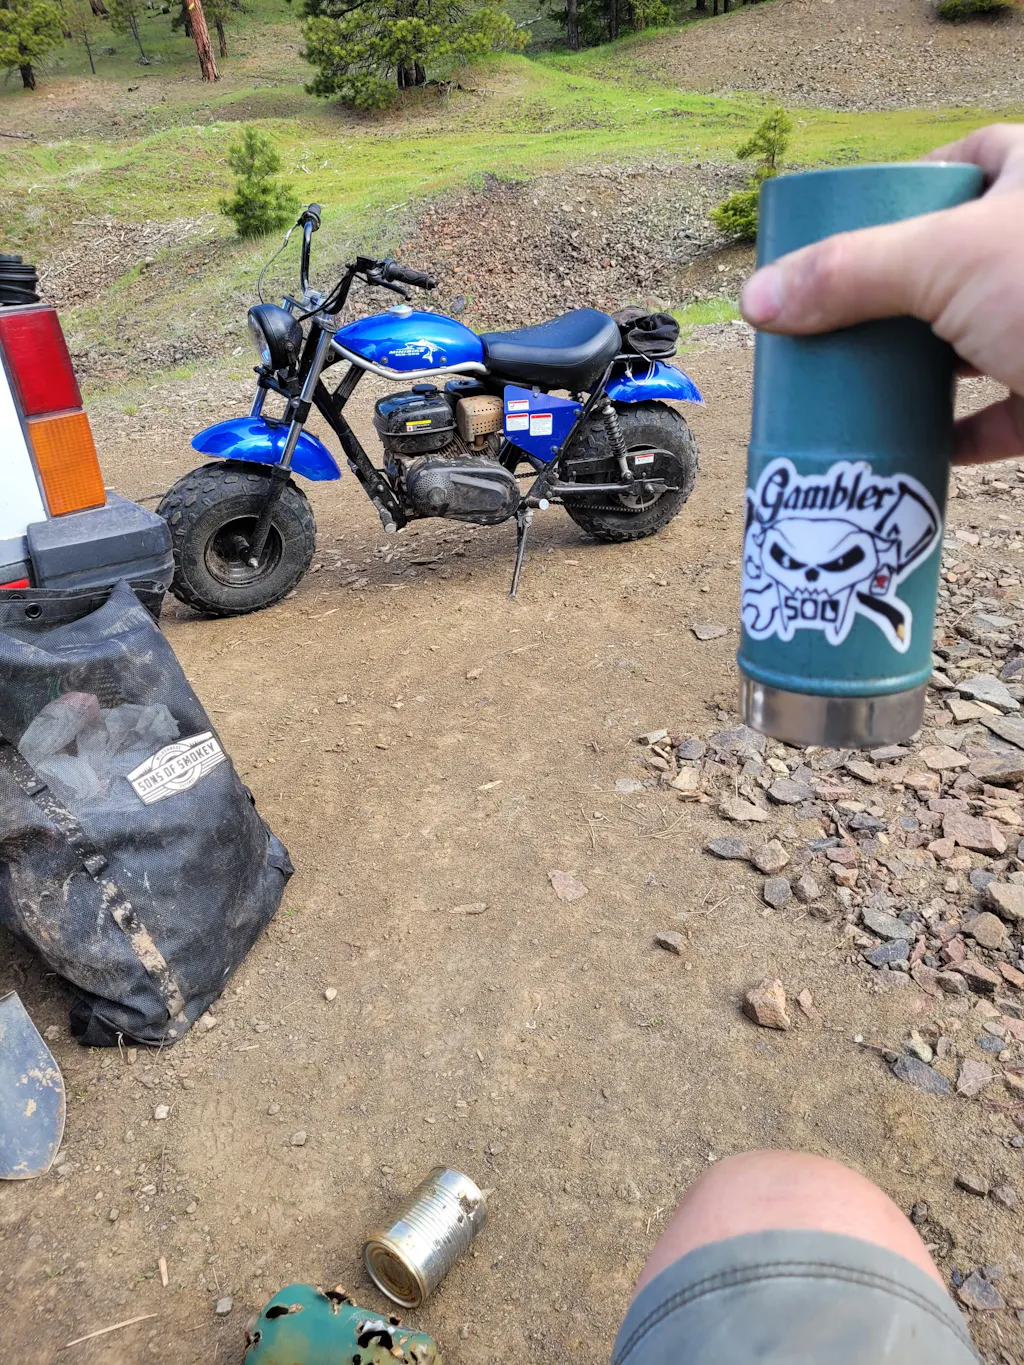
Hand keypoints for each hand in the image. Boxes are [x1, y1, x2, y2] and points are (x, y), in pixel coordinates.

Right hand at [739, 123, 1023, 464]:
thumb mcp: (946, 263)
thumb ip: (848, 275)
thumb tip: (757, 301)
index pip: (965, 165)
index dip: (903, 192)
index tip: (848, 232)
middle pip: (954, 263)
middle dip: (892, 297)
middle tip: (831, 321)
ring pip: (973, 340)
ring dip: (918, 367)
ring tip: (855, 383)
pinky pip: (1001, 414)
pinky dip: (958, 433)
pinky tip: (918, 444)